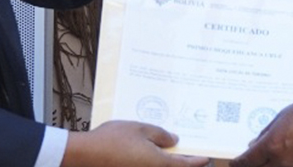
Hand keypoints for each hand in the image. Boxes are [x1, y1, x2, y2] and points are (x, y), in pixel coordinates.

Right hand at [64, 120, 208, 166]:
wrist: (86, 155)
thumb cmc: (112, 140)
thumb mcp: (141, 129)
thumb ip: (160, 134)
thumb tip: (174, 139)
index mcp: (159, 163)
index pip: (185, 165)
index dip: (197, 161)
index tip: (206, 157)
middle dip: (183, 162)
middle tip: (191, 153)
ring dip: (167, 161)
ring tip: (170, 149)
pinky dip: (154, 161)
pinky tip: (151, 151)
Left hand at [231, 97, 292, 166]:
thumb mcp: (282, 116)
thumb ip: (266, 133)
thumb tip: (255, 144)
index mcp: (272, 146)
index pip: (247, 161)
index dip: (238, 163)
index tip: (235, 162)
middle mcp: (281, 162)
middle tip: (250, 163)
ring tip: (267, 161)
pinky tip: (284, 162)